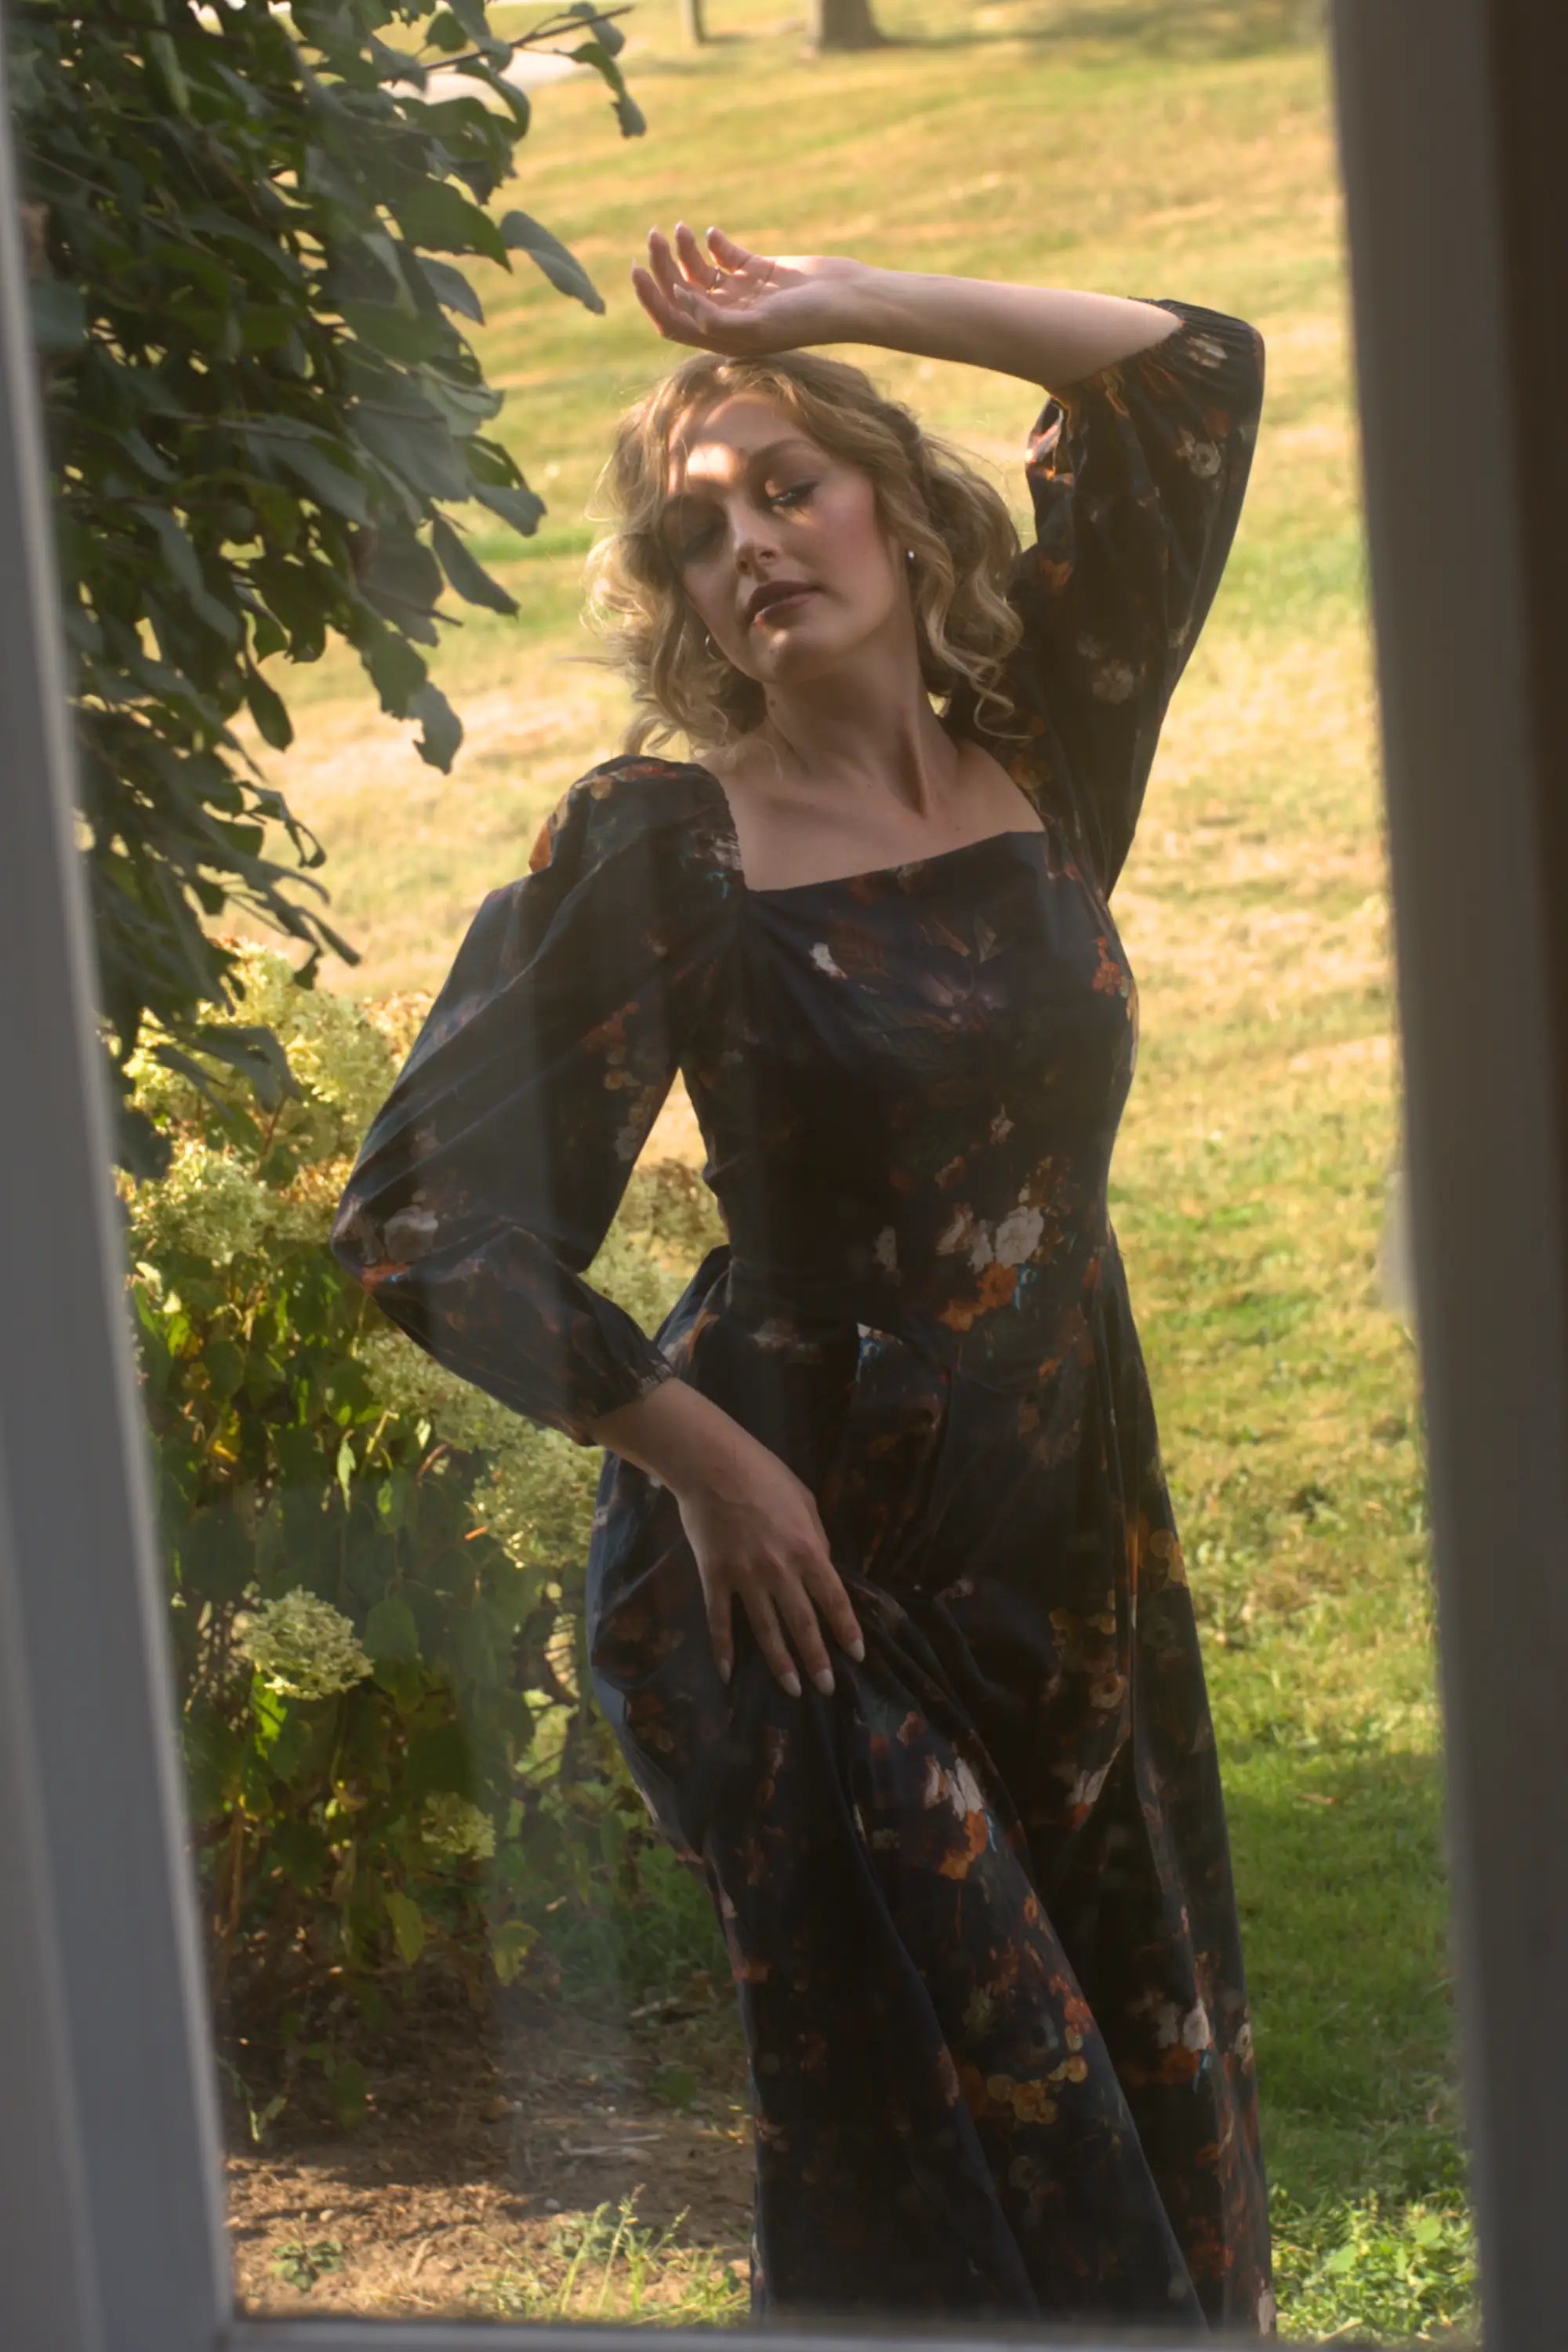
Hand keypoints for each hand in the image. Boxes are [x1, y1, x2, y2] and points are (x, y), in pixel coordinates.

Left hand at [631, 221, 866, 356]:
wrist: (847, 299)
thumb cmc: (806, 319)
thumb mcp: (757, 324)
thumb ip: (715, 318)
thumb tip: (677, 297)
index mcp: (723, 339)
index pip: (673, 322)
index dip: (651, 299)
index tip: (638, 268)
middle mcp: (729, 319)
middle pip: (681, 293)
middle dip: (663, 266)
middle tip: (655, 236)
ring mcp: (743, 295)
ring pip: (700, 272)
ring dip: (685, 251)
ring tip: (680, 229)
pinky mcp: (759, 271)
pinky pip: (726, 256)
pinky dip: (715, 244)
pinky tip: (714, 234)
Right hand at [675, 1441, 865, 1696]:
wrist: (712, 1464)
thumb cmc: (763, 1474)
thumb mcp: (805, 1500)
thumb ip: (817, 1536)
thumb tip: (824, 1565)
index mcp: (808, 1550)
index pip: (834, 1600)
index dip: (847, 1631)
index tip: (857, 1656)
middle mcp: (780, 1571)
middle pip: (803, 1624)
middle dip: (817, 1660)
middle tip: (826, 1688)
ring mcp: (745, 1577)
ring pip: (766, 1630)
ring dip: (780, 1663)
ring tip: (792, 1690)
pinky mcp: (715, 1577)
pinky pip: (720, 1620)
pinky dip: (724, 1649)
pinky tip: (728, 1673)